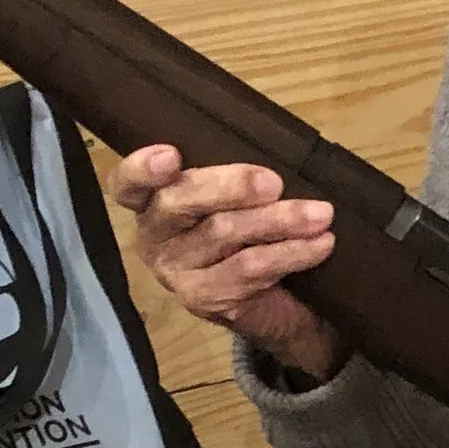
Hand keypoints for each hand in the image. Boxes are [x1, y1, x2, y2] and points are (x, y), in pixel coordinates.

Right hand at [107, 145, 348, 382]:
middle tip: (274, 183)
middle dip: (229, 187)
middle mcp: (155, 236)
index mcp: (152, 201)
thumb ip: (236, 176)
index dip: (141, 169)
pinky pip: (250, 268)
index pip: (128, 183)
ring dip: (279, 221)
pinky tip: (320, 244)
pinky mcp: (205, 299)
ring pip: (222, 234)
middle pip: (178, 202)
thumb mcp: (239, 197)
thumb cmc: (251, 232)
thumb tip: (277, 145)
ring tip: (321, 214)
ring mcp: (176, 271)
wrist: (276, 303)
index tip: (170, 155)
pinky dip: (291, 252)